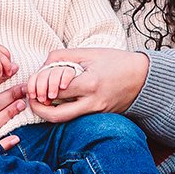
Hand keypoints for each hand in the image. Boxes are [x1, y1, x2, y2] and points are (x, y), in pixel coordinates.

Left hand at [28, 47, 148, 122]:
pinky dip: (63, 111)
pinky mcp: (99, 116)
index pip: (56, 91)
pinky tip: (58, 102)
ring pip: (65, 120)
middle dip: (39, 109)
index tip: (33, 85)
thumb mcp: (90, 53)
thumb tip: (43, 66)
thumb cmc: (117, 61)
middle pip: (57, 115)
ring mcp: (96, 112)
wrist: (143, 78)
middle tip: (31, 99)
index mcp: (90, 84)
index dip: (40, 88)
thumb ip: (64, 57)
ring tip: (42, 102)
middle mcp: (92, 102)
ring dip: (49, 113)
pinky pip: (76, 117)